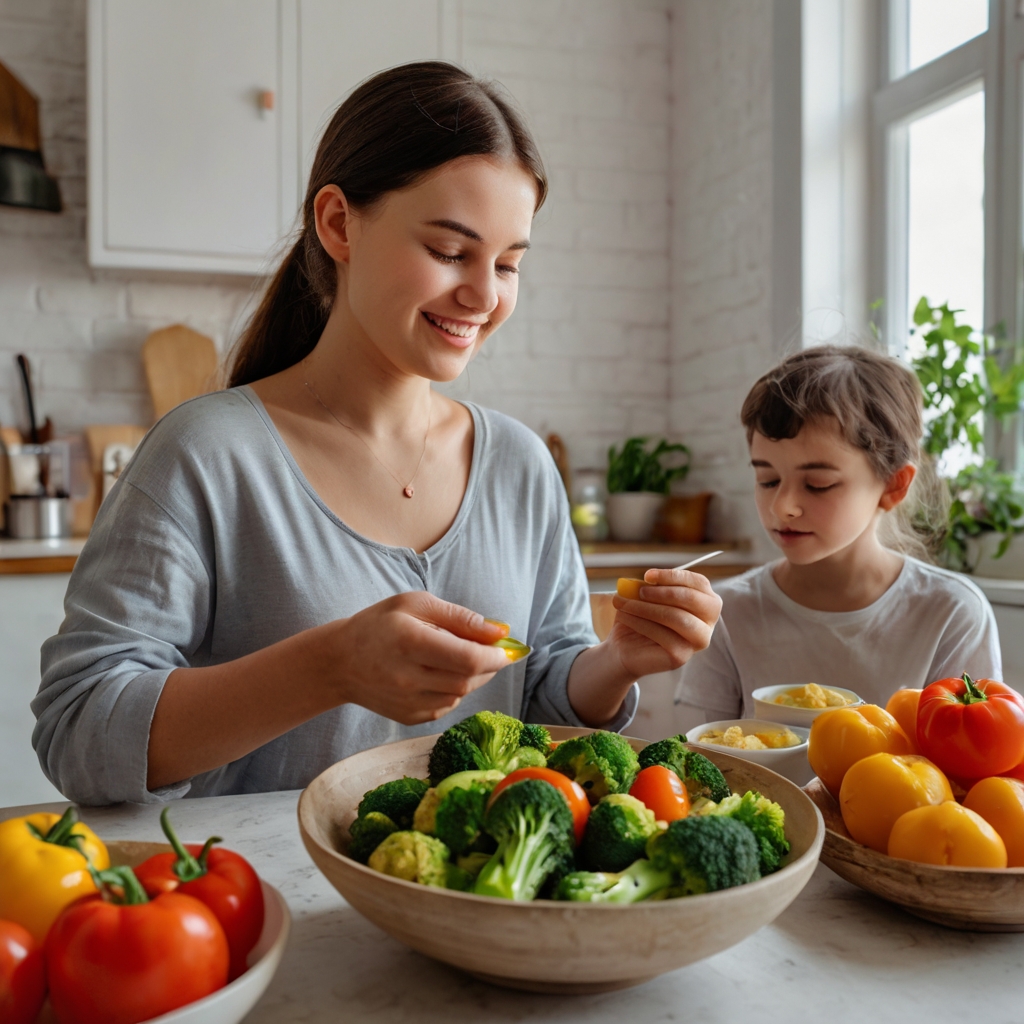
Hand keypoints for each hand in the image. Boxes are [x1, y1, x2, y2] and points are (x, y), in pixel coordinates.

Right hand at [328, 591, 511, 724]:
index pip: (467, 658)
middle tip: (492, 651)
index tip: (508, 649)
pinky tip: (442, 674)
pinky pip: (447, 705)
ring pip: (461, 694)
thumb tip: (500, 632)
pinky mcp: (409, 717)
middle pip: (468, 679)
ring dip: (473, 677)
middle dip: (489, 665)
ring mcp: (408, 702)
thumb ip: (460, 617)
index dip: (495, 656)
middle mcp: (408, 677)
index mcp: (410, 642)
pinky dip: (455, 690)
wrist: (340, 662)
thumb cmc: (380, 624)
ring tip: (463, 658)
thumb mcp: (416, 604)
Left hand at [606, 568, 721, 678]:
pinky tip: (625, 617)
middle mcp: (708, 621)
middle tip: (639, 592)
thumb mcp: (644, 595)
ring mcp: (698, 641)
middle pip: (692, 599)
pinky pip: (663, 635)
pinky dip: (640, 623)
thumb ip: (649, 586)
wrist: (625, 646)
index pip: (698, 582)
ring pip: (677, 617)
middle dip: (662, 592)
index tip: (648, 576)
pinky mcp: (682, 656)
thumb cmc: (640, 616)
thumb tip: (644, 582)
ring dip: (646, 607)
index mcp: (705, 601)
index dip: (672, 576)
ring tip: (623, 603)